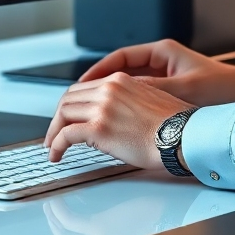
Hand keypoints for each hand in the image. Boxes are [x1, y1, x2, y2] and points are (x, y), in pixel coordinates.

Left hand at [44, 72, 189, 167]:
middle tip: (55, 133)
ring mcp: (102, 107)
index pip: (84, 88)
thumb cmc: (172, 124)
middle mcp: (108, 88)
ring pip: (64, 113)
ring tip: (53, 146)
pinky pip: (66, 134)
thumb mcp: (148, 99)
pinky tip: (57, 154)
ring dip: (54, 131)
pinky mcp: (99, 128)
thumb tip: (114, 116)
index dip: (71, 105)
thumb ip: (126, 100)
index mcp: (120, 79)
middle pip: (69, 98)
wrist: (181, 135)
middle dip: (58, 117)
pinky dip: (56, 145)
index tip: (67, 117)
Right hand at [79, 38, 234, 107]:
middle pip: (120, 71)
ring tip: (92, 113)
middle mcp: (162, 62)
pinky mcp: (171, 93)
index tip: (80, 85)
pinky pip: (141, 97)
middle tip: (78, 101)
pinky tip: (118, 120)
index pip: (119, 57)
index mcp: (162, 52)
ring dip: (111, 97)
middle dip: (99, 85)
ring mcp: (166, 77)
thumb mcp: (181, 90)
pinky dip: (127, 106)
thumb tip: (118, 93)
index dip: (97, 71)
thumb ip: (149, 90)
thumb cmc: (221, 89)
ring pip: (129, 85)